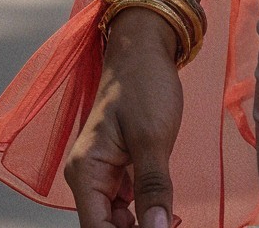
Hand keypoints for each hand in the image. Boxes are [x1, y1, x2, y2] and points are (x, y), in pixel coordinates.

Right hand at [65, 11, 185, 227]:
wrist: (143, 49)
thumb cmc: (143, 85)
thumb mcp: (152, 138)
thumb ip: (153, 188)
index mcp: (85, 171)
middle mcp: (87, 176)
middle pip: (105, 226)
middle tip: (172, 224)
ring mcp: (100, 173)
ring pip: (116, 219)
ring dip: (142, 224)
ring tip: (172, 220)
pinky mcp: (116, 167)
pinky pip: (125, 203)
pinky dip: (144, 211)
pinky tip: (166, 212)